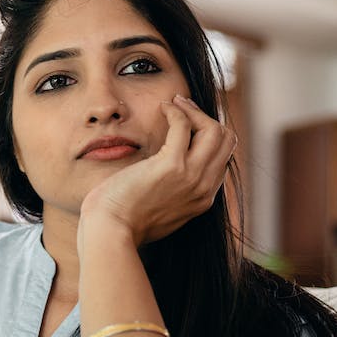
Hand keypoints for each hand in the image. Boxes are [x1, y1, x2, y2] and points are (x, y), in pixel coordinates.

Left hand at [79, 94, 236, 247]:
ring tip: (174, 104)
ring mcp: (191, 177)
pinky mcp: (171, 165)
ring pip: (214, 130)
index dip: (208, 137)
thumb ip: (172, 194)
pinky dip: (176, 111)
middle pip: (226, 141)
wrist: (110, 232)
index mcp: (202, 199)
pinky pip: (184, 126)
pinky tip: (162, 108)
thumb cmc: (124, 221)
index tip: (189, 125)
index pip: (222, 159)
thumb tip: (166, 177)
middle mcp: (203, 188)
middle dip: (207, 119)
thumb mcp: (159, 211)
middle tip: (184, 108)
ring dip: (195, 111)